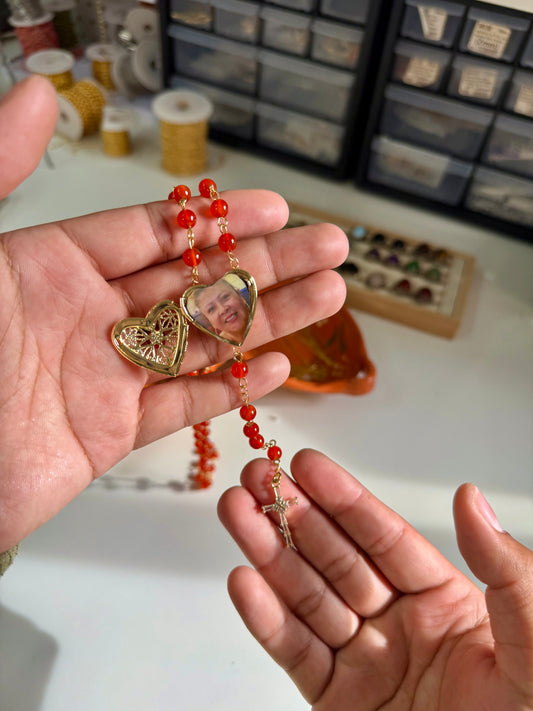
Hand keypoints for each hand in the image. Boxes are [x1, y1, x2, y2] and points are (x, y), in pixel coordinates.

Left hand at [0, 81, 347, 551]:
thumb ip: (2, 170)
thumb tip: (39, 95)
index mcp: (56, 266)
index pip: (156, 233)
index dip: (220, 219)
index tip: (276, 206)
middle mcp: (91, 317)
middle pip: (196, 284)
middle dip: (267, 265)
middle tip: (327, 247)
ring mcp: (105, 375)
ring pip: (202, 342)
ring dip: (267, 321)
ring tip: (327, 296)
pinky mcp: (109, 432)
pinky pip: (179, 406)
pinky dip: (227, 391)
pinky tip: (275, 368)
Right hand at [219, 449, 532, 709]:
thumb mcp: (531, 641)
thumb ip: (503, 571)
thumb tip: (470, 499)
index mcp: (443, 601)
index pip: (383, 537)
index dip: (343, 498)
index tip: (306, 465)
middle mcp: (397, 625)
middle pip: (334, 558)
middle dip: (292, 515)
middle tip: (256, 477)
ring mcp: (364, 664)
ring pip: (306, 598)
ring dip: (267, 553)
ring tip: (236, 512)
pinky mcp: (338, 704)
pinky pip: (296, 655)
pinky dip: (265, 619)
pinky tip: (244, 582)